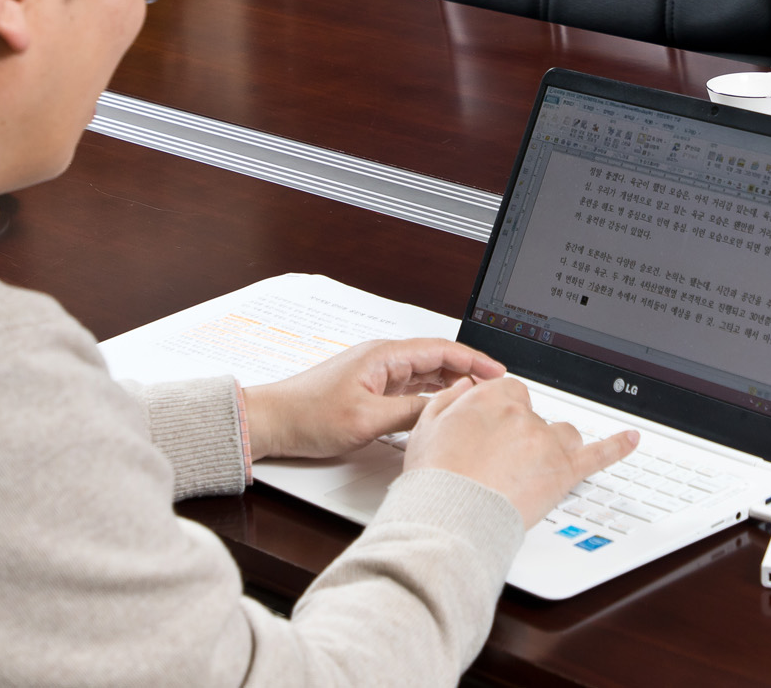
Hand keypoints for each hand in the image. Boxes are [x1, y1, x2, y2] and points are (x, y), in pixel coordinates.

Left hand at [243, 339, 505, 460]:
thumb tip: (442, 411)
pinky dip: (431, 394)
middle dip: (468, 371)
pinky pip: (410, 386)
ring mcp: (376, 374)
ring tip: (476, 397)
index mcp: (383, 356)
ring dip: (451, 382)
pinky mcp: (369, 389)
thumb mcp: (367, 420)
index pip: (440, 350)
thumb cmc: (308, 416)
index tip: (497, 371)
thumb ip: (409, 413)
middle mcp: (382, 359)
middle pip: (437, 358)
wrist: (273, 421)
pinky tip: (442, 406)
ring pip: (425, 373)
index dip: (473, 360)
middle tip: (495, 388)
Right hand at [403, 375, 638, 528]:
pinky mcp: (564, 471)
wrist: (451, 515)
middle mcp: (524, 415)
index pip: (510, 393)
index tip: (497, 432)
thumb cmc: (436, 478)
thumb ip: (451, 400)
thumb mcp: (427, 427)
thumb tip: (467, 387)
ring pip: (563, 435)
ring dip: (554, 447)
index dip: (503, 416)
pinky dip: (617, 446)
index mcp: (493, 398)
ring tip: (534, 471)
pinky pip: (599, 454)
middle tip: (502, 465)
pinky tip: (631, 439)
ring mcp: (547, 442)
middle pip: (536, 417)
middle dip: (524, 437)